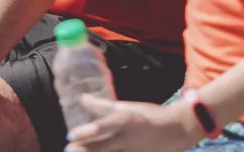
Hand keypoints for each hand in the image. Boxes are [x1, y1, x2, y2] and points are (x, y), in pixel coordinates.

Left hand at [64, 95, 202, 151]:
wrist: (175, 131)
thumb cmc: (148, 116)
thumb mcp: (125, 108)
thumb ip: (102, 106)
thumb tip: (82, 98)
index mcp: (124, 121)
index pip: (101, 127)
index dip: (85, 132)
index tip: (70, 135)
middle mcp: (125, 138)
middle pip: (101, 147)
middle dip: (84, 150)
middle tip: (68, 150)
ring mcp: (130, 151)